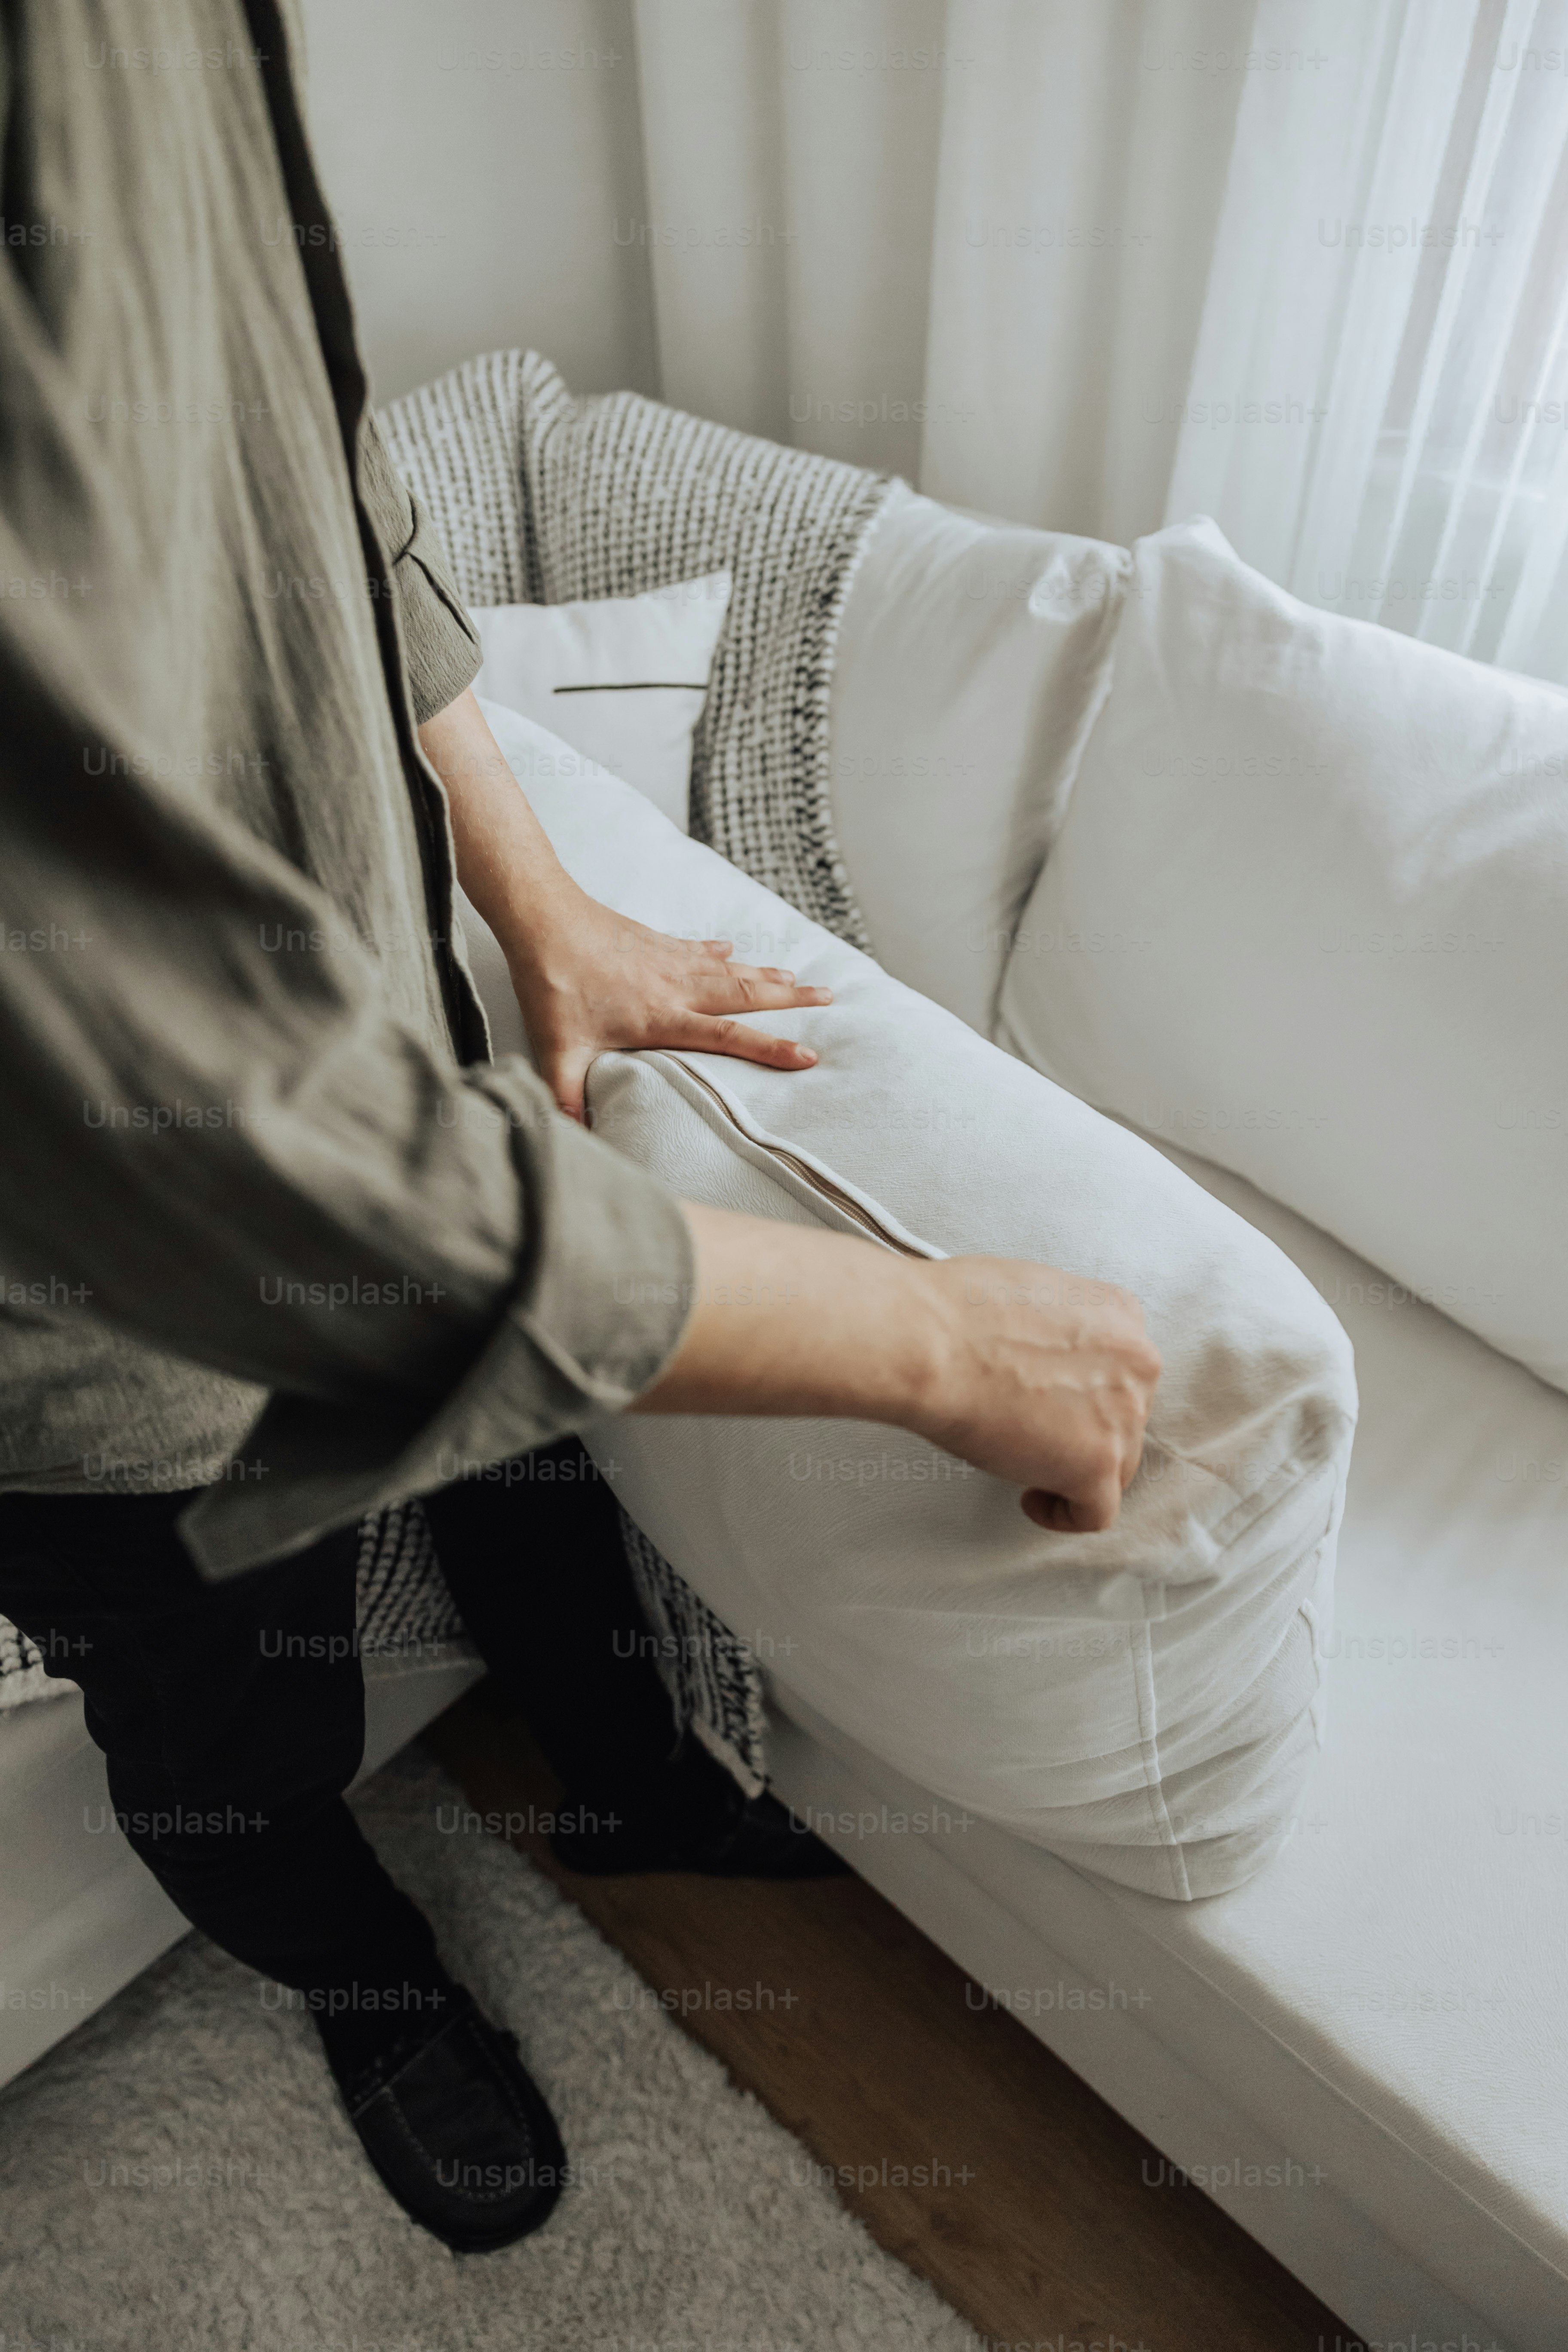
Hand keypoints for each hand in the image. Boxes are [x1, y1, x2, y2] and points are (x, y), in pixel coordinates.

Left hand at [505, 879, 832, 1120]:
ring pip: (730, 969)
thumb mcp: (557, 1052)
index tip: (809, 1055)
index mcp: (662, 1017)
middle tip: (830, 998)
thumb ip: (567, 1098)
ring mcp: (669, 960)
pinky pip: (698, 948)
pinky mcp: (655, 942)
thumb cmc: (552, 987)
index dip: (770, 1048)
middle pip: (746, 994)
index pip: (728, 1037)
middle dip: (791, 998)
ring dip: (767, 973)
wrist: (543, 920)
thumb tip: (571, 1142)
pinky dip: (719, 951)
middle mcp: (677, 987)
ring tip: (799, 976)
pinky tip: (732, 949)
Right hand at [906, 1257, 1159, 1532]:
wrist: (931, 1341)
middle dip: (1083, 1433)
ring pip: (1116, 1466)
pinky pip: (1097, 1512)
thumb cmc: (956, 1314)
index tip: (1060, 1405)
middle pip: (1124, 1420)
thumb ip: (1060, 1330)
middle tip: (1038, 1435)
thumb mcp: (1032, 1294)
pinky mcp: (1097, 1463)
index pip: (1123, 1372)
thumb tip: (1047, 1356)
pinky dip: (1064, 1514)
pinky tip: (1032, 1500)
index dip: (1088, 1396)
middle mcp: (1136, 1363)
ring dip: (1073, 1471)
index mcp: (1120, 1315)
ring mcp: (1123, 1416)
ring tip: (1026, 1466)